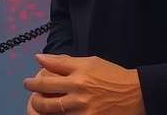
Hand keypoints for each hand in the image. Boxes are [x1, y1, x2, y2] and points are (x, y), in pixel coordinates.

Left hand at [23, 53, 145, 113]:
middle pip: (46, 90)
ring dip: (39, 106)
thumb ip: (65, 61)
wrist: (136, 95)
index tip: (29, 80)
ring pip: (51, 108)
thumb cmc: (113, 76)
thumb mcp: (90, 62)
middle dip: (33, 90)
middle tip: (29, 90)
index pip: (50, 71)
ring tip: (37, 104)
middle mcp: (80, 89)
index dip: (36, 77)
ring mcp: (83, 107)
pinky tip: (54, 113)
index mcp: (80, 72)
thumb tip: (40, 57)